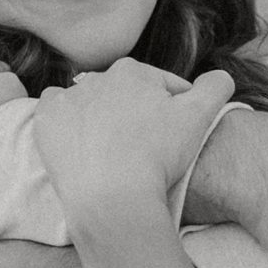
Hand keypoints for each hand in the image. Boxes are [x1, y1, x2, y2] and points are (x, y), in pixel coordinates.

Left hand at [33, 59, 235, 220]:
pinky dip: (67, 125)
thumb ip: (216, 87)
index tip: (177, 136)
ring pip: (90, 102)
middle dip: (137, 113)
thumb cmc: (158, 156)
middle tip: (147, 147)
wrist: (111, 196)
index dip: (176, 110)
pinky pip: (57, 115)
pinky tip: (81, 143)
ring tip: (112, 149)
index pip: (162, 87)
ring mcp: (68, 99)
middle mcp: (97, 77)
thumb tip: (221, 77)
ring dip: (100, 117)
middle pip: (125, 94)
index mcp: (134, 71)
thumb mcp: (200, 117)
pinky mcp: (46, 122)